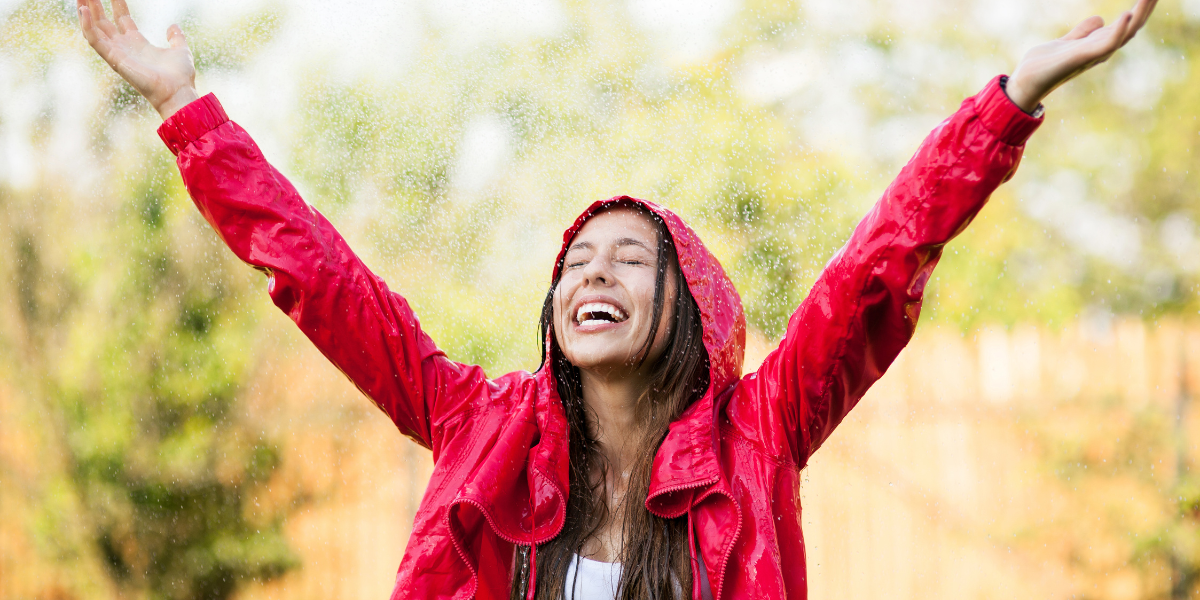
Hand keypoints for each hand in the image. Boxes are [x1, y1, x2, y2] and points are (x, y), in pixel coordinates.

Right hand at [77, 0, 198, 119]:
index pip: (122, 19)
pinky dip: (87, 26)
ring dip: (85, 12)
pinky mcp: (114, 59)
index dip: (117, 4)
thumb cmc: (180, 76)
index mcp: (138, 43)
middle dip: (95, 6)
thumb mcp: (180, 50)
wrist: (178, 92)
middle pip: (104, 22)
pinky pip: (95, 40)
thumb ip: (176, 38)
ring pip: (94, 29)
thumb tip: (173, 26)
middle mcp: (125, 47)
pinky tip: (83, 10)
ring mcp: (118, 53)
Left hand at [1007, 0, 1157, 112]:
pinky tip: (1127, 14)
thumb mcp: (1066, 41)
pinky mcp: (1084, 57)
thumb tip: (1100, 19)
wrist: (1025, 82)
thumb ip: (1083, 32)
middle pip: (1133, 25)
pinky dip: (1119, 30)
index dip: (1140, 8)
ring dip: (1141, 13)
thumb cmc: (1043, 65)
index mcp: (1098, 43)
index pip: (1127, 23)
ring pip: (1126, 32)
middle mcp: (1101, 49)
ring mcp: (1094, 54)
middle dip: (1146, 7)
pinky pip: (1108, 44)